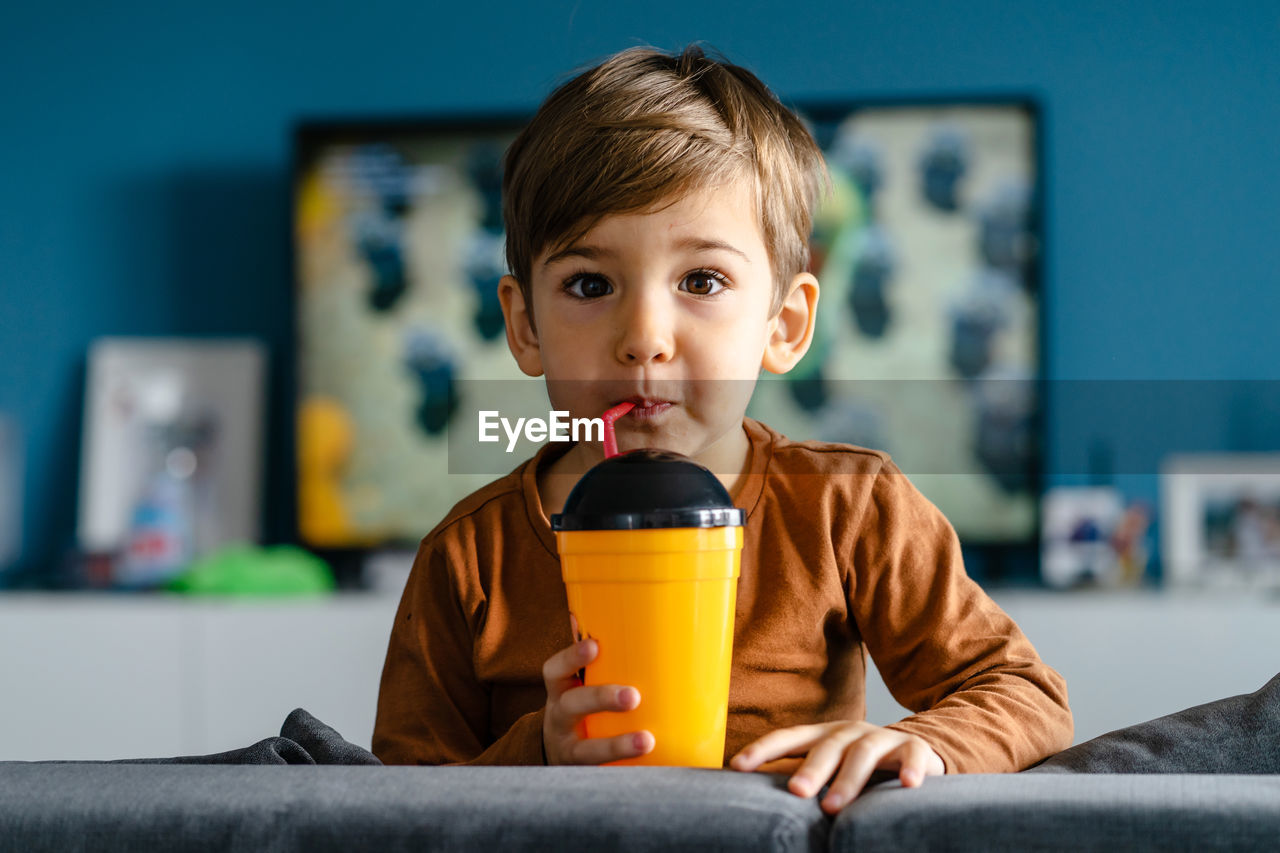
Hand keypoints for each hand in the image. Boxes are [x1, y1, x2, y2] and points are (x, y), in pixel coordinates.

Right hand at [541, 625, 654, 764]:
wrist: (557, 755)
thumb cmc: (577, 706)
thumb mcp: (572, 682)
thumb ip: (579, 655)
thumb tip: (578, 614)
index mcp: (559, 691)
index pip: (555, 671)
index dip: (571, 658)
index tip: (594, 646)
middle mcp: (559, 719)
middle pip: (572, 707)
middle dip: (601, 699)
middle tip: (633, 696)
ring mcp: (569, 750)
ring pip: (586, 750)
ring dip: (617, 745)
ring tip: (647, 740)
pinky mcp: (585, 775)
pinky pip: (602, 776)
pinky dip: (625, 772)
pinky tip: (650, 768)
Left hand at [729, 721, 943, 812]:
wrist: (916, 749)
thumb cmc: (858, 764)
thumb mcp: (828, 765)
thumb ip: (797, 772)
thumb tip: (750, 792)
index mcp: (822, 735)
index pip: (789, 738)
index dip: (763, 749)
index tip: (738, 766)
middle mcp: (849, 732)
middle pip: (826, 746)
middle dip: (810, 769)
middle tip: (796, 792)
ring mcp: (882, 738)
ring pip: (864, 752)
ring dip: (849, 779)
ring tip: (834, 806)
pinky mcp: (914, 748)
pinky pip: (913, 755)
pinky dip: (911, 769)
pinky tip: (907, 785)